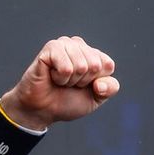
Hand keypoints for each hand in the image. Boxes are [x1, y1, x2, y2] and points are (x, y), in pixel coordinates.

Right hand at [0, 36, 119, 130]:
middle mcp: (79, 46)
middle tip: (69, 84)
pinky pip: (66, 67)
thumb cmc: (67, 101)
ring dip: (70, 81)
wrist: (43, 110)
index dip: (97, 83)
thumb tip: (100, 82)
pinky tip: (52, 76)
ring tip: (60, 80)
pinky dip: (60, 78)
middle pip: (95, 65)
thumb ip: (110, 88)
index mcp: (92, 54)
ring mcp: (64, 44)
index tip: (83, 86)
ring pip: (81, 66)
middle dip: (83, 82)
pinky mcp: (51, 48)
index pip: (108, 65)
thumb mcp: (96, 98)